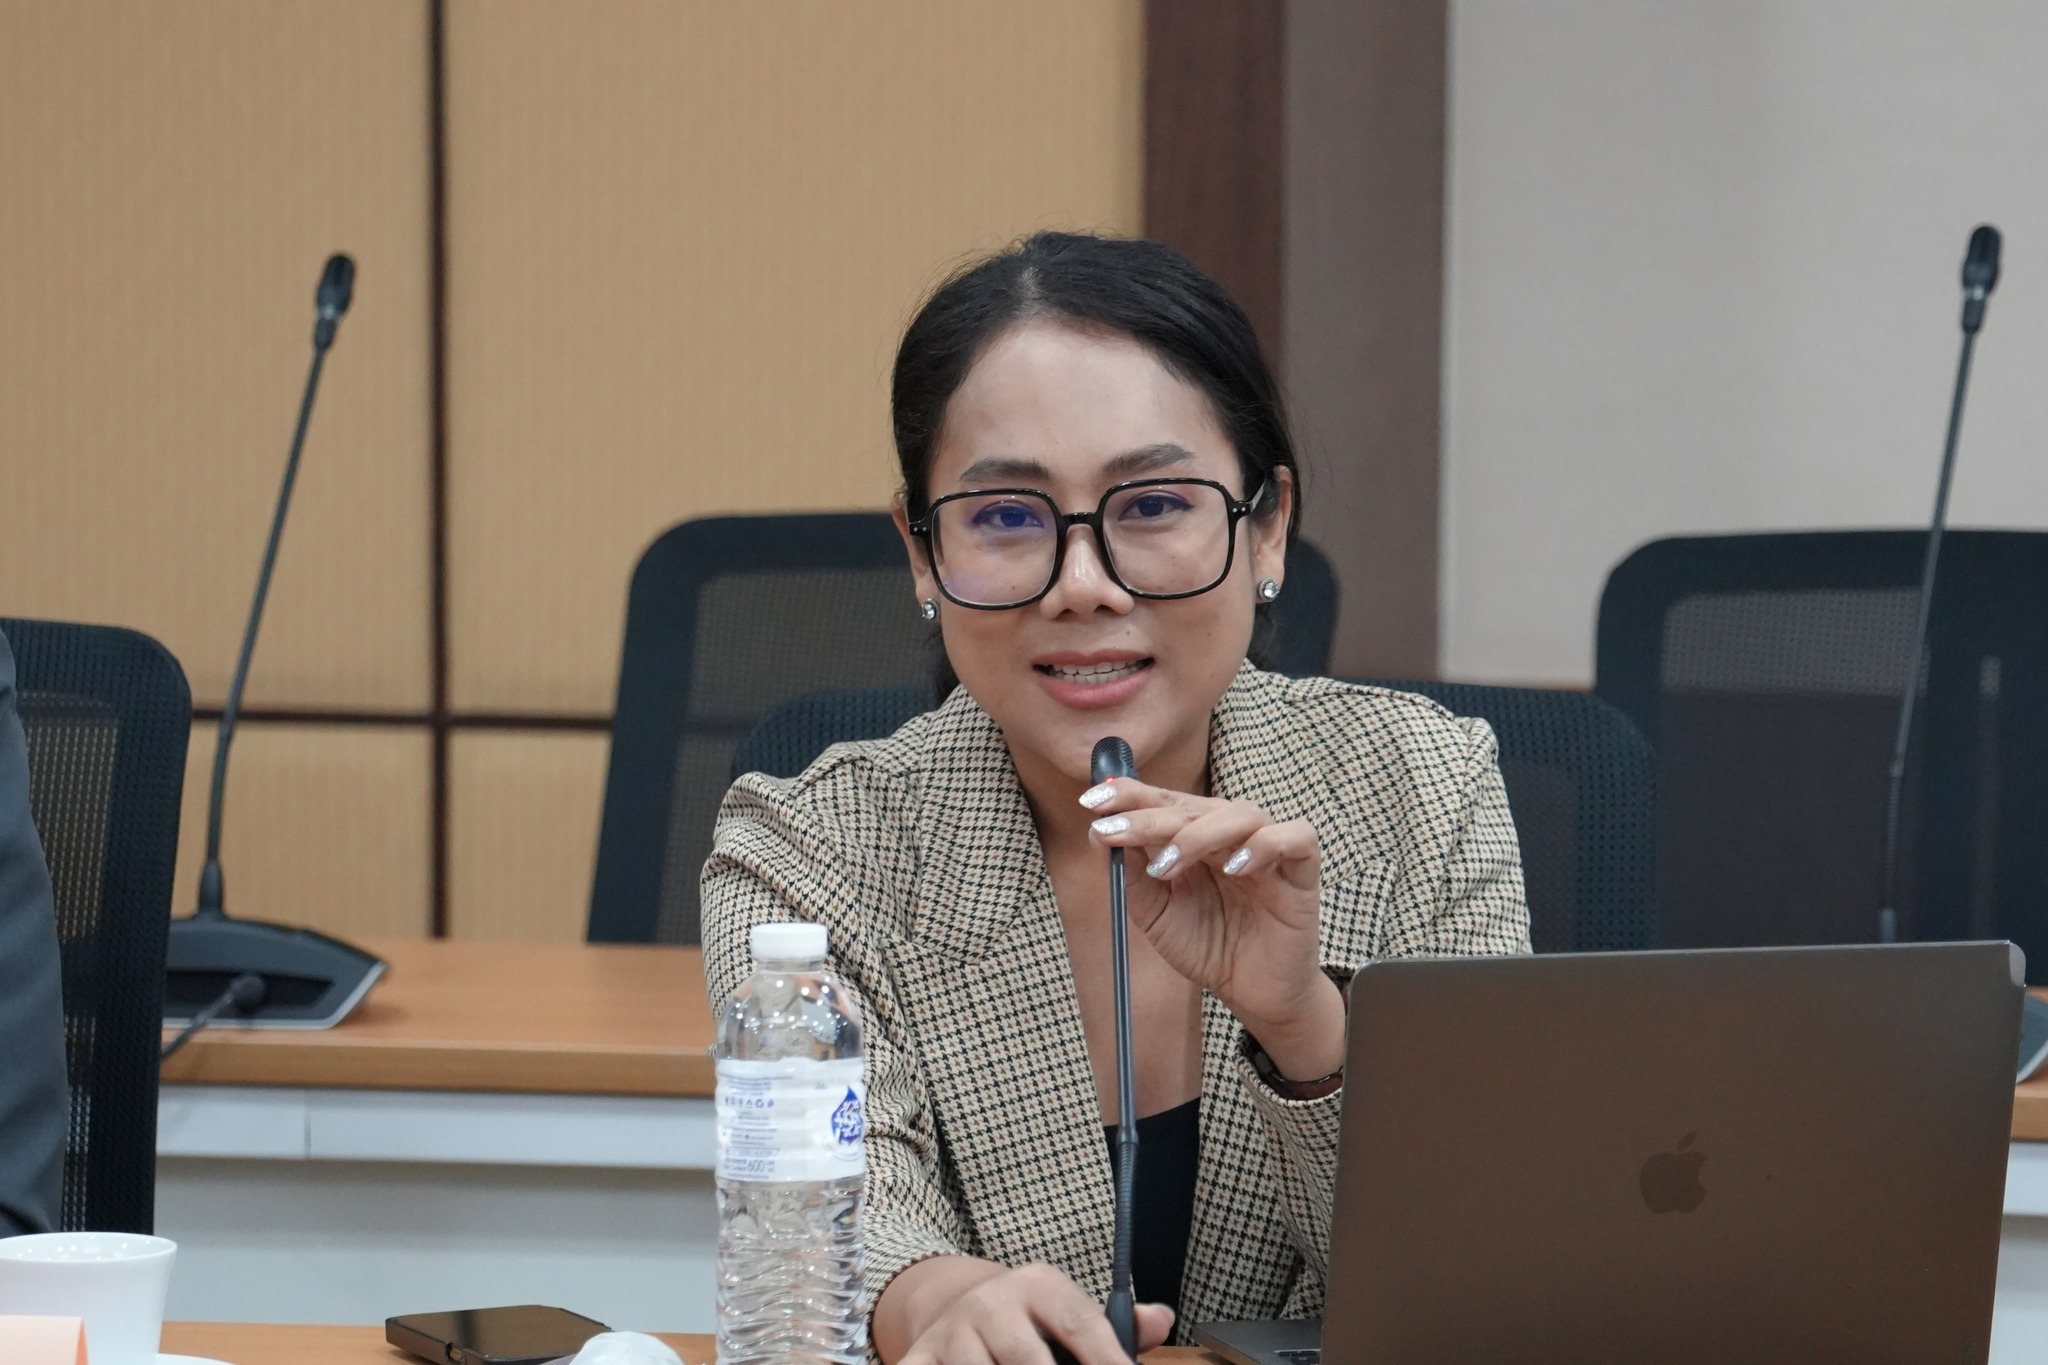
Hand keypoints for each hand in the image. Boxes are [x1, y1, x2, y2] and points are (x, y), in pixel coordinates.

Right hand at [883, 1258, 1172, 1364]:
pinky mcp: (918, 1357)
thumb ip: (1118, 1328)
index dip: (1106, 1360)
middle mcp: (991, 1302)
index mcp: (1038, 1285)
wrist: (954, 1304)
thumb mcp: (1068, 1314)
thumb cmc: (1028, 1324)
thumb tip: (1161, 1320)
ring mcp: (951, 1332)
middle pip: (1028, 1360)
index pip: (1080, 1325)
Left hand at [1081, 778, 1343, 1079]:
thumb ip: (1133, 874)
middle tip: (1114, 830)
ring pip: (1240, 814)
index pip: (1163, 800)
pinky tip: (1236, 868)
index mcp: (1194, 836)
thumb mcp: (1156, 913)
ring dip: (1197, 834)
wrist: (1252, 994)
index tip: (1092, 801)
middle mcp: (1230, 834)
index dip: (1130, 794)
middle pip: (1193, 806)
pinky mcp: (1302, 871)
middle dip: (1148, 816)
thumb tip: (1100, 832)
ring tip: (1166, 866)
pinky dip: (1267, 845)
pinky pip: (1296, 838)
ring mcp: (1268, 849)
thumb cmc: (1207, 947)